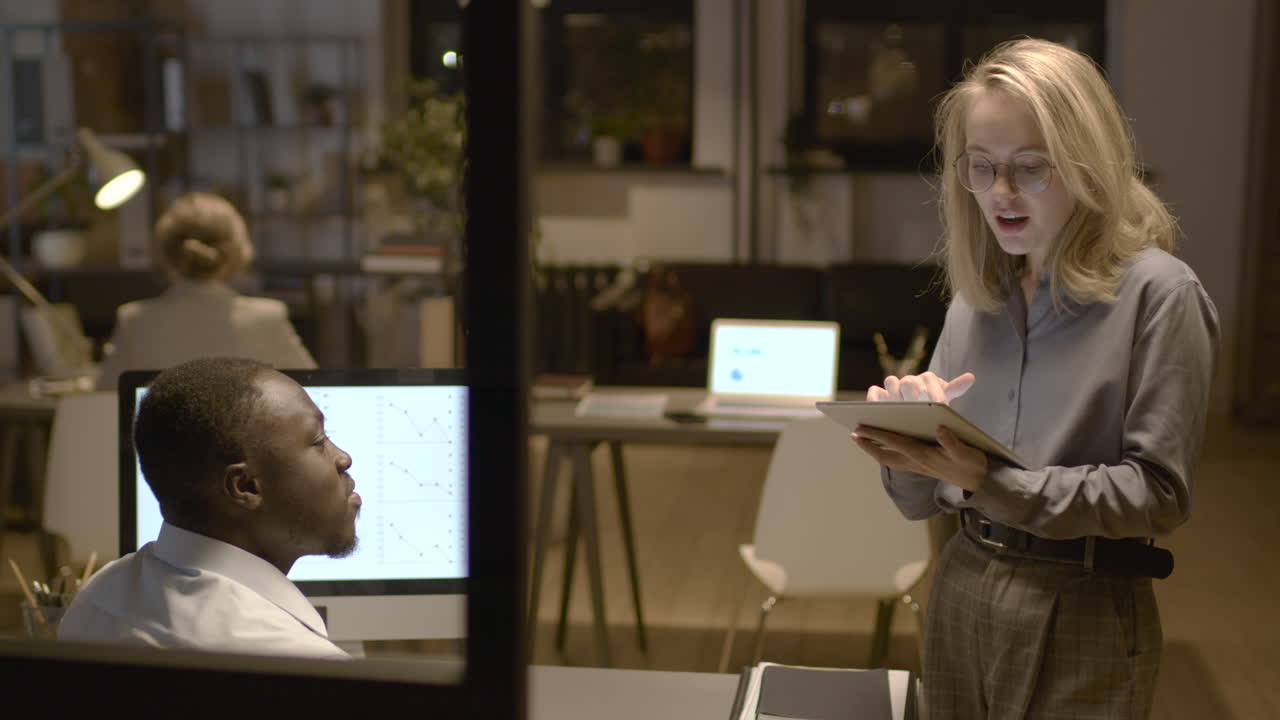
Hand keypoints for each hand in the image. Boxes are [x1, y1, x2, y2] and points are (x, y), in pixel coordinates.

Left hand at [853, 425, 987, 491]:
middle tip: (853, 434)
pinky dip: (885, 452)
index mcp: (925, 457)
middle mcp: (917, 463)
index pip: (896, 444)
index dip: (877, 435)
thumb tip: (940, 429)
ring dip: (874, 450)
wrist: (980, 482)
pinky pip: (896, 460)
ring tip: (861, 439)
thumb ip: (953, 442)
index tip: (861, 428)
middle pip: (885, 456)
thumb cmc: (972, 464)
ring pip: (889, 459)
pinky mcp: (921, 467)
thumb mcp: (966, 452)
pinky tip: (881, 445)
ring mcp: (918, 467)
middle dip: (868, 445)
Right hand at [866, 371, 974, 402]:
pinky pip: (874, 391)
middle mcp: (909, 380)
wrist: (920, 415)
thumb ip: (956, 388)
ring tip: (898, 410)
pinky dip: (874, 399)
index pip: (928, 379)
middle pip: (908, 381)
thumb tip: (971, 377)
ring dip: (894, 395)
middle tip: (918, 410)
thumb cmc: (935, 407)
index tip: (939, 405)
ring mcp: (893, 386)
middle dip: (914, 396)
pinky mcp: (879, 394)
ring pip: (891, 382)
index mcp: (927, 378)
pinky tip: (877, 411)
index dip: (933, 392)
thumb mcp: (946, 398)